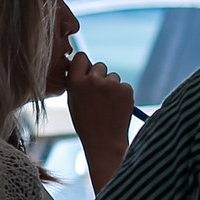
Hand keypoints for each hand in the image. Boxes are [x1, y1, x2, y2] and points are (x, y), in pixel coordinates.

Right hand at [65, 53, 135, 191]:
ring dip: (112, 87)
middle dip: (100, 77)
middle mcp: (92, 80)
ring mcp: (110, 84)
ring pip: (113, 76)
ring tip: (108, 107)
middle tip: (99, 97)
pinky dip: (122, 95)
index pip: (81, 57)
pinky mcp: (125, 89)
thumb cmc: (86, 124)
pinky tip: (117, 109)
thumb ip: (78, 83)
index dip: (85, 65)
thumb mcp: (74, 101)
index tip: (87, 72)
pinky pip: (124, 86)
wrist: (105, 142)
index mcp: (75, 82)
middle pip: (99, 66)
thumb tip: (86, 66)